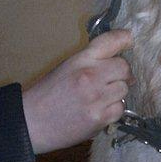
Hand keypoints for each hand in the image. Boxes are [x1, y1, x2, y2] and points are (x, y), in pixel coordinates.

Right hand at [21, 30, 132, 153]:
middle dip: (122, 74)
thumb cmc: (47, 94)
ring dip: (117, 93)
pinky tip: (99, 110)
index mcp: (80, 60)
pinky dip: (113, 110)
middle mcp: (91, 75)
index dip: (125, 39)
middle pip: (124, 68)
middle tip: (113, 80)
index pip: (111, 42)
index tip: (129, 40)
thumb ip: (90, 61)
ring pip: (124, 89)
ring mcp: (97, 98)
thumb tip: (116, 59)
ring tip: (101, 97)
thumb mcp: (66, 67)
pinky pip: (119, 109)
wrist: (32, 122)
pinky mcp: (100, 118)